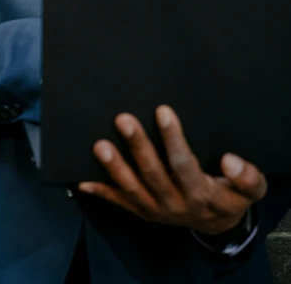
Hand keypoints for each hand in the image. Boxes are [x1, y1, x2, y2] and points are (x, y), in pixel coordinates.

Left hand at [78, 105, 266, 234]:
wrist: (217, 224)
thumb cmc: (230, 195)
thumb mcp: (251, 189)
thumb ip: (246, 176)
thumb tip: (230, 160)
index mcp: (200, 193)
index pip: (183, 163)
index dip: (173, 138)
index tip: (163, 110)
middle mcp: (174, 202)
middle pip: (152, 173)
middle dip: (137, 145)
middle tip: (123, 119)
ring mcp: (155, 209)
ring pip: (131, 188)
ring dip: (114, 167)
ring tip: (100, 145)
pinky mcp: (142, 211)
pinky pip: (119, 203)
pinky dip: (101, 191)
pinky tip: (83, 179)